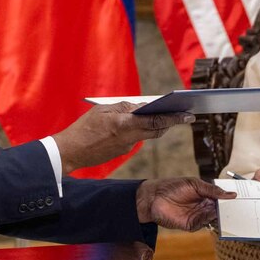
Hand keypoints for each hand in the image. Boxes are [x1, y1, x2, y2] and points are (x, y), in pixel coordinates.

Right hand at [54, 103, 193, 172]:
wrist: (71, 152)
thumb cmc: (84, 128)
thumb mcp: (103, 110)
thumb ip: (123, 108)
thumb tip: (140, 107)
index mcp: (125, 125)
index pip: (156, 121)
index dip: (175, 118)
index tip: (189, 115)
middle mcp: (129, 138)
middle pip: (157, 131)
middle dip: (171, 123)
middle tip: (185, 115)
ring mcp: (126, 147)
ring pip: (147, 135)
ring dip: (157, 126)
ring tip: (166, 115)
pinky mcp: (121, 152)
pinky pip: (136, 138)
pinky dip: (141, 130)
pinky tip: (142, 123)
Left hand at [135, 178, 233, 230]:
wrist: (154, 197)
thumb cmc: (173, 186)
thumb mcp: (195, 184)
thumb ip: (212, 190)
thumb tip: (232, 194)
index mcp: (206, 195)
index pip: (222, 199)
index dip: (231, 199)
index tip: (242, 199)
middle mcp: (204, 207)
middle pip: (220, 210)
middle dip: (229, 210)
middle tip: (241, 208)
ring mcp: (198, 216)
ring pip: (214, 218)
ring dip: (222, 216)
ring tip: (230, 211)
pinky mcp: (191, 225)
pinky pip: (204, 224)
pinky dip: (210, 220)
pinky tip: (214, 215)